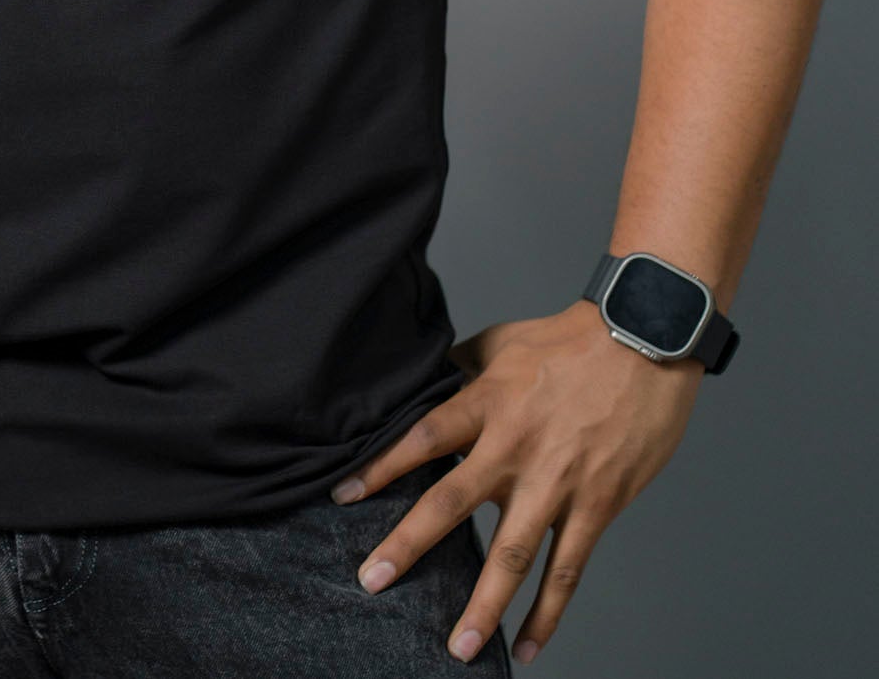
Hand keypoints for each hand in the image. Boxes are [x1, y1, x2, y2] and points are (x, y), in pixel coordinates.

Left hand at [329, 300, 704, 662]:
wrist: (644, 339)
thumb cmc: (572, 339)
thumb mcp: (504, 342)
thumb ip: (463, 368)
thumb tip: (429, 379)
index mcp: (487, 402)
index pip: (422, 438)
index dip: (380, 467)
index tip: (342, 496)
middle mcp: (514, 447)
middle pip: (450, 503)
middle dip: (408, 545)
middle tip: (371, 581)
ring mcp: (556, 482)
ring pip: (512, 556)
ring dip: (483, 606)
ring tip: (459, 649)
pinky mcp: (597, 505)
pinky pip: (567, 569)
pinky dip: (548, 613)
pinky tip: (529, 646)